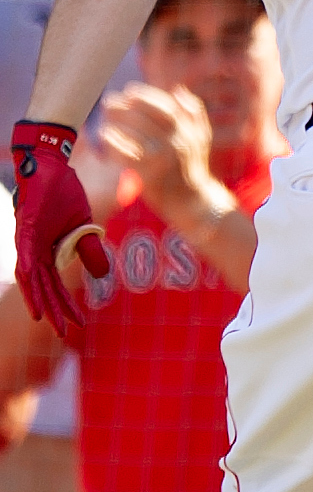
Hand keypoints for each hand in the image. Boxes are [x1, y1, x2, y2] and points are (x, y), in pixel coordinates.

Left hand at [12, 121, 108, 336]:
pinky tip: (34, 295)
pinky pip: (27, 262)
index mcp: (48, 251)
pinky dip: (30, 281)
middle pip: (45, 287)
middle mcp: (34, 251)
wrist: (49, 164)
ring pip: (33, 280)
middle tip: (65, 333)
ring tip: (46, 321)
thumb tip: (102, 276)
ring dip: (41, 301)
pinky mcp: (26, 233)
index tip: (79, 325)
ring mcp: (28, 243)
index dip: (66, 305)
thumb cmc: (63, 191)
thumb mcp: (83, 224)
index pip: (56, 284)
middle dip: (55, 311)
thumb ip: (90, 250)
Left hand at [97, 85, 220, 229]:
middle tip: (110, 100)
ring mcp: (164, 158)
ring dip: (120, 120)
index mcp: (190, 132)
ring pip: (140, 132)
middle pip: (152, 117)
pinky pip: (128, 154)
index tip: (130, 90)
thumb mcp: (201, 138)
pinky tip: (104, 136)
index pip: (168, 107)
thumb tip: (178, 90)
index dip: (148, 96)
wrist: (193, 202)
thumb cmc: (192, 168)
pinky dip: (115, 143)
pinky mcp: (150, 174)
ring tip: (106, 114)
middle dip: (130, 105)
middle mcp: (179, 142)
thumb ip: (193, 113)